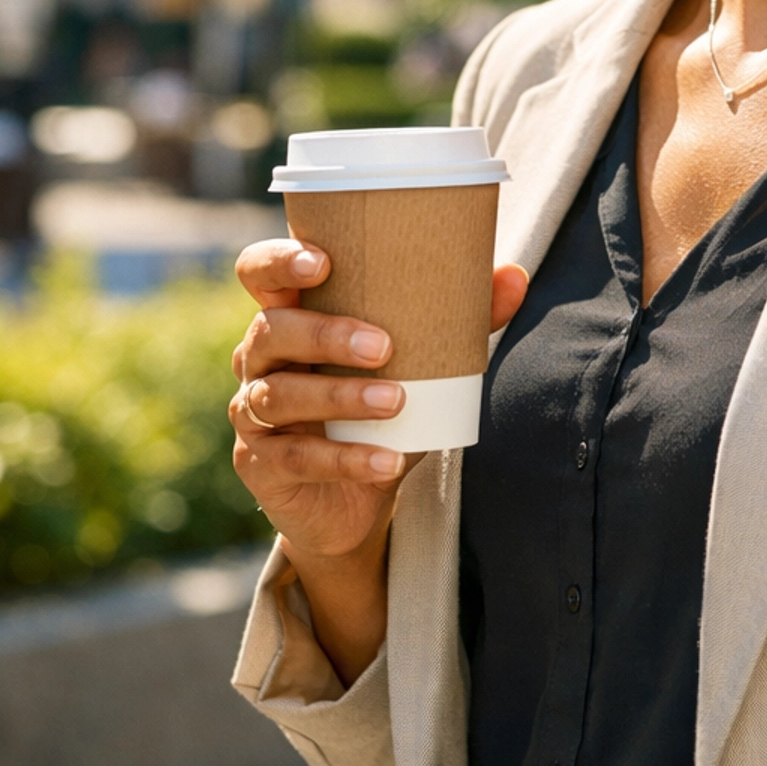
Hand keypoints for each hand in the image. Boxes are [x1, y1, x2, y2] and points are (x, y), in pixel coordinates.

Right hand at [230, 239, 529, 563]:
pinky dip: (346, 459)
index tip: (323, 261)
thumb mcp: (420, 365)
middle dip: (325, 333)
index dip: (279, 261)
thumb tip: (514, 276)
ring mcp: (252, 414)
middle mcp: (258, 359)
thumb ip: (461, 321)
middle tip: (384, 345)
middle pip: (270, 331)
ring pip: (280, 395)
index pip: (260, 273)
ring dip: (341, 396)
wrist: (355, 504)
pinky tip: (386, 460)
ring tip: (396, 401)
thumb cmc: (381, 412)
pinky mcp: (260, 465)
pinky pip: (296, 459)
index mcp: (289, 316)